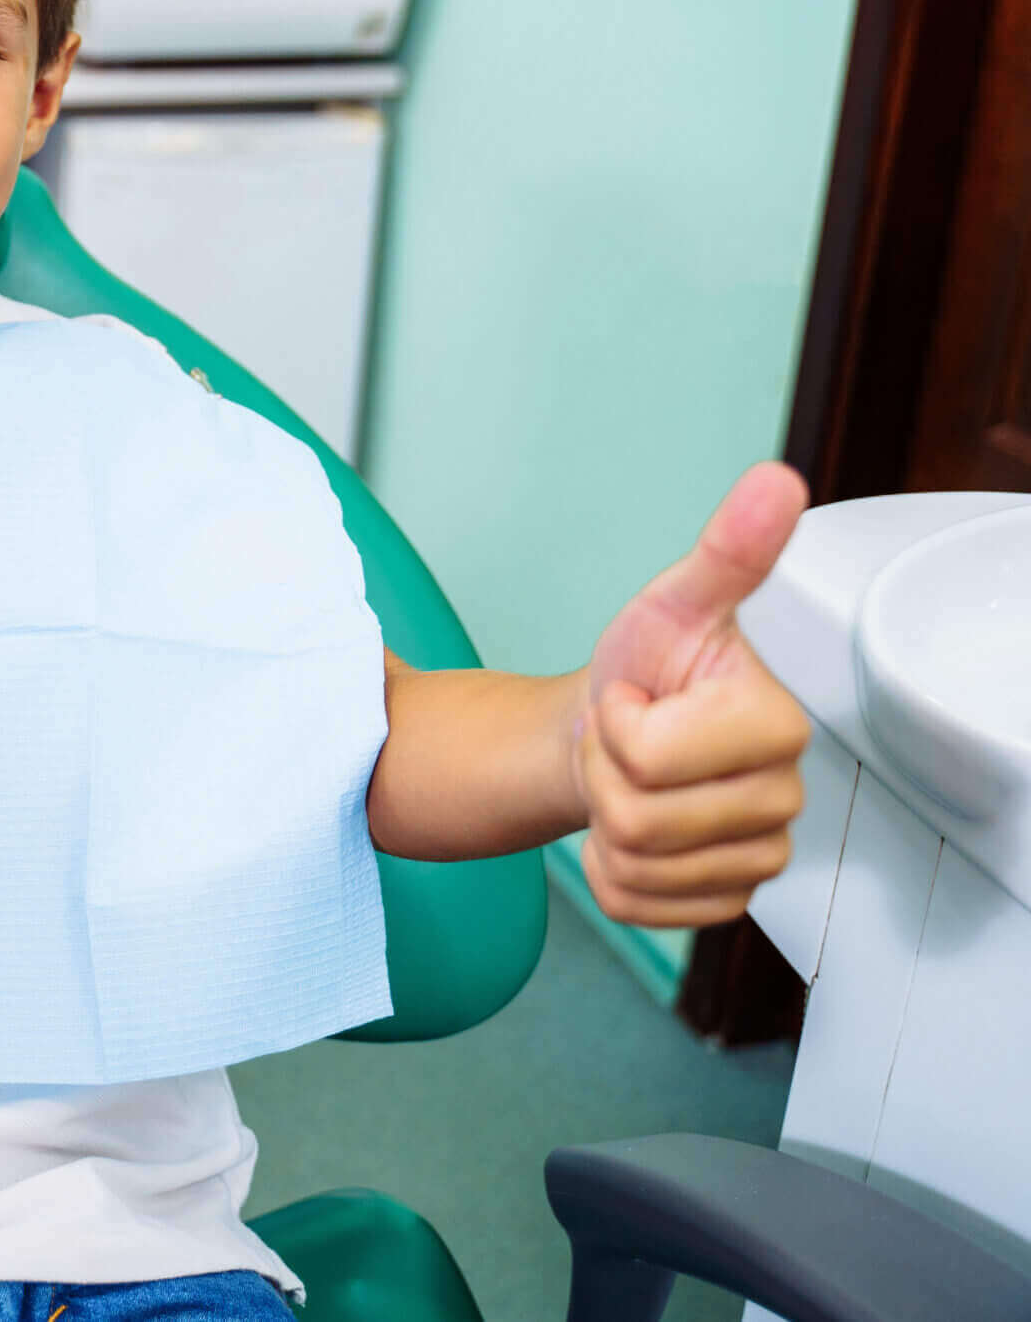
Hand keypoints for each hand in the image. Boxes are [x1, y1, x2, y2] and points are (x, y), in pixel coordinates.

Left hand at [574, 462, 812, 927]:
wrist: (612, 731)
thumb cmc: (643, 668)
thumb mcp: (671, 603)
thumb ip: (727, 550)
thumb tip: (776, 482)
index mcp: (776, 727)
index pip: (648, 753)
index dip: (615, 723)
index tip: (639, 697)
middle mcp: (783, 798)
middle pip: (639, 816)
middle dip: (605, 771)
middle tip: (627, 741)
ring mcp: (758, 857)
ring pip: (635, 863)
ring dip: (603, 817)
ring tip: (629, 777)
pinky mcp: (724, 903)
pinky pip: (637, 903)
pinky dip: (608, 870)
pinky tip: (631, 831)